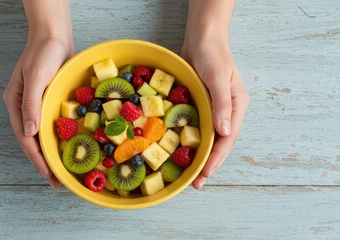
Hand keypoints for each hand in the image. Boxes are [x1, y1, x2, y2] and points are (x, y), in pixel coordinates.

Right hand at [3, 37, 73, 188]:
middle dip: (43, 162)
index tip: (49, 176)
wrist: (54, 36)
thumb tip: (29, 133)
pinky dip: (59, 138)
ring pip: (42, 136)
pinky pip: (52, 125)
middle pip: (32, 142)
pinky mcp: (49, 101)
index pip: (26, 139)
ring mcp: (37, 105)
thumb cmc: (43, 54)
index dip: (37, 159)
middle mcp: (25, 108)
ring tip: (61, 171)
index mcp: (16, 104)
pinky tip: (67, 147)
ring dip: (51, 153)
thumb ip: (31, 105)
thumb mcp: (36, 78)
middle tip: (56, 181)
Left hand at [181, 39, 248, 189]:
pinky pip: (196, 126)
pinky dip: (190, 140)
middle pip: (218, 143)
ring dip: (199, 155)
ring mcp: (213, 109)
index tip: (205, 175)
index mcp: (235, 107)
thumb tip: (224, 132)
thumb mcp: (217, 78)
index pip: (227, 139)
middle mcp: (226, 111)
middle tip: (196, 183)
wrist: (202, 38)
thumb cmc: (213, 55)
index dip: (216, 159)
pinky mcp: (200, 105)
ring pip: (207, 138)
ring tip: (189, 173)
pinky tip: (180, 149)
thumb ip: (222, 104)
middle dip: (208, 164)